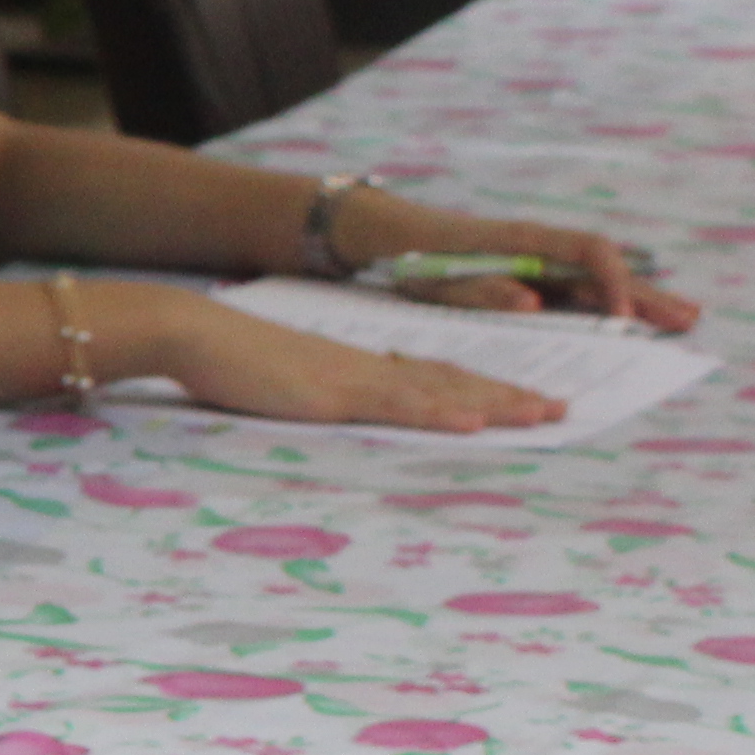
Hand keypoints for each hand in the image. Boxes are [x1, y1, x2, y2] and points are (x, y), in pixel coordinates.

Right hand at [151, 291, 560, 431]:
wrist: (195, 332)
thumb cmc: (225, 359)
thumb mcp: (279, 379)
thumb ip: (310, 392)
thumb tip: (324, 407)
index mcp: (356, 366)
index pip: (432, 376)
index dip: (480, 388)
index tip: (519, 400)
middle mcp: (367, 368)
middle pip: (451, 382)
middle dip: (508, 397)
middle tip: (559, 410)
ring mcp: (355, 380)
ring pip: (440, 392)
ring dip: (496, 404)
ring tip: (543, 415)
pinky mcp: (334, 394)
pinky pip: (398, 406)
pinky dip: (440, 414)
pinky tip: (474, 422)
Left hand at [350, 199, 698, 331]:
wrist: (393, 236)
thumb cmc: (415, 259)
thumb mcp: (441, 280)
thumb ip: (484, 292)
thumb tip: (534, 304)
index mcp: (525, 241)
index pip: (589, 253)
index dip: (612, 283)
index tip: (625, 319)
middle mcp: (541, 247)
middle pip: (608, 267)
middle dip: (647, 293)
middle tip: (689, 318)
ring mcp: (539, 260)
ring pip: (600, 280)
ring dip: (639, 299)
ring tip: (681, 318)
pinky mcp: (532, 274)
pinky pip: (581, 288)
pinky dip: (611, 302)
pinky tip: (634, 318)